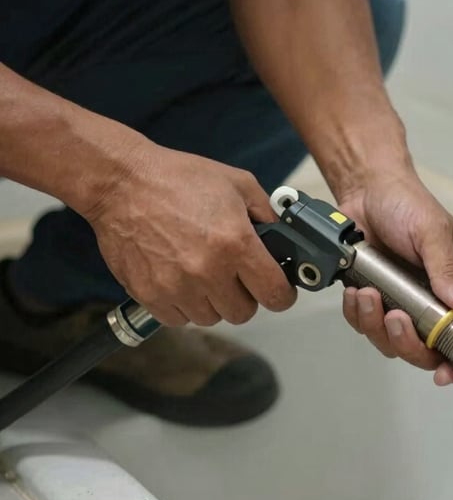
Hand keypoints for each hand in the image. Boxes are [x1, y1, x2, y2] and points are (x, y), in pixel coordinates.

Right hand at [85, 142, 295, 325]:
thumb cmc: (177, 179)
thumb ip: (266, 213)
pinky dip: (183, 306)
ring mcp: (177, 286)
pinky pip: (178, 319)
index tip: (278, 291)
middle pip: (242, 313)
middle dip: (244, 296)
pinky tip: (180, 280)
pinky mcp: (150, 295)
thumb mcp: (237, 184)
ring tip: (202, 273)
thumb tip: (283, 238)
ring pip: (210, 318)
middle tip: (234, 275)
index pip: (274, 294)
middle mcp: (208, 271)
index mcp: (236, 244)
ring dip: (212, 302)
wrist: (122, 182)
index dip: (281, 295)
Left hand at [338, 168, 452, 384]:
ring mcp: (400, 303)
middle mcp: (431, 302)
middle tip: (396, 319)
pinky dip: (358, 313)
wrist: (365, 189)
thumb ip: (445, 269)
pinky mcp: (373, 300)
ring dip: (376, 325)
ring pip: (391, 342)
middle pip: (426, 350)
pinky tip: (356, 290)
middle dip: (408, 343)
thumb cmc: (407, 204)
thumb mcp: (432, 231)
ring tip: (369, 294)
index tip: (445, 372)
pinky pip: (364, 325)